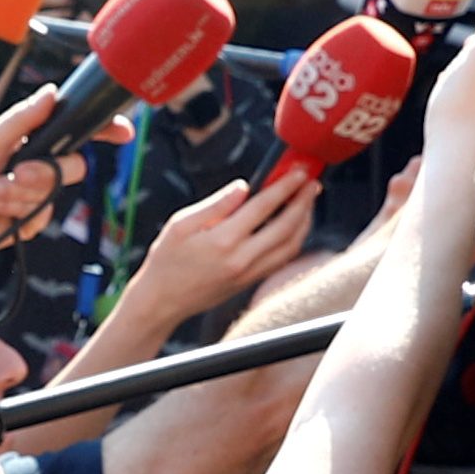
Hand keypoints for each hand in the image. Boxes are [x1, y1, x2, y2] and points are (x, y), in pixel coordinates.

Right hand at [122, 166, 317, 329]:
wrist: (161, 301)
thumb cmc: (166, 260)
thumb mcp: (180, 224)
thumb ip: (216, 204)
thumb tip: (244, 187)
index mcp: (223, 240)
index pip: (264, 207)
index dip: (285, 186)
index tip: (298, 172)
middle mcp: (241, 259)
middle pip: (286, 227)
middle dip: (304, 202)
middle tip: (313, 183)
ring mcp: (249, 273)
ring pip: (291, 246)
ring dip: (304, 221)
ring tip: (307, 201)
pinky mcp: (250, 282)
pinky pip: (282, 259)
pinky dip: (294, 240)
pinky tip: (294, 226)